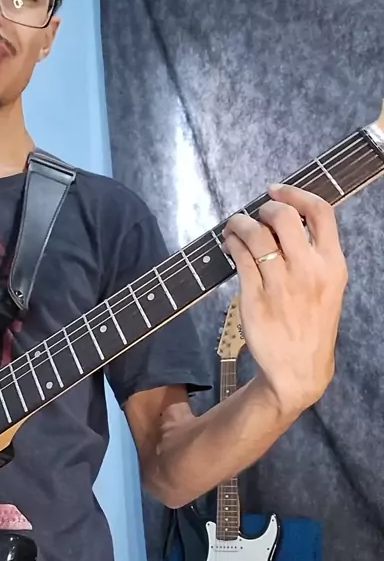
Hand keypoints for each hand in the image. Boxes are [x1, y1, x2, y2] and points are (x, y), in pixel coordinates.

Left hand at [222, 184, 347, 415]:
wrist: (299, 369)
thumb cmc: (312, 325)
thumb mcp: (329, 288)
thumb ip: (316, 255)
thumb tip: (287, 220)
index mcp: (333, 265)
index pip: (320, 212)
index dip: (295, 194)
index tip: (277, 191)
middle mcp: (308, 271)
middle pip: (283, 217)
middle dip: (264, 208)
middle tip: (255, 214)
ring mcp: (280, 285)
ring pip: (255, 234)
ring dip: (239, 223)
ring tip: (234, 227)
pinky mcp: (255, 297)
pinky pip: (239, 258)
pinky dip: (231, 244)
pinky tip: (229, 245)